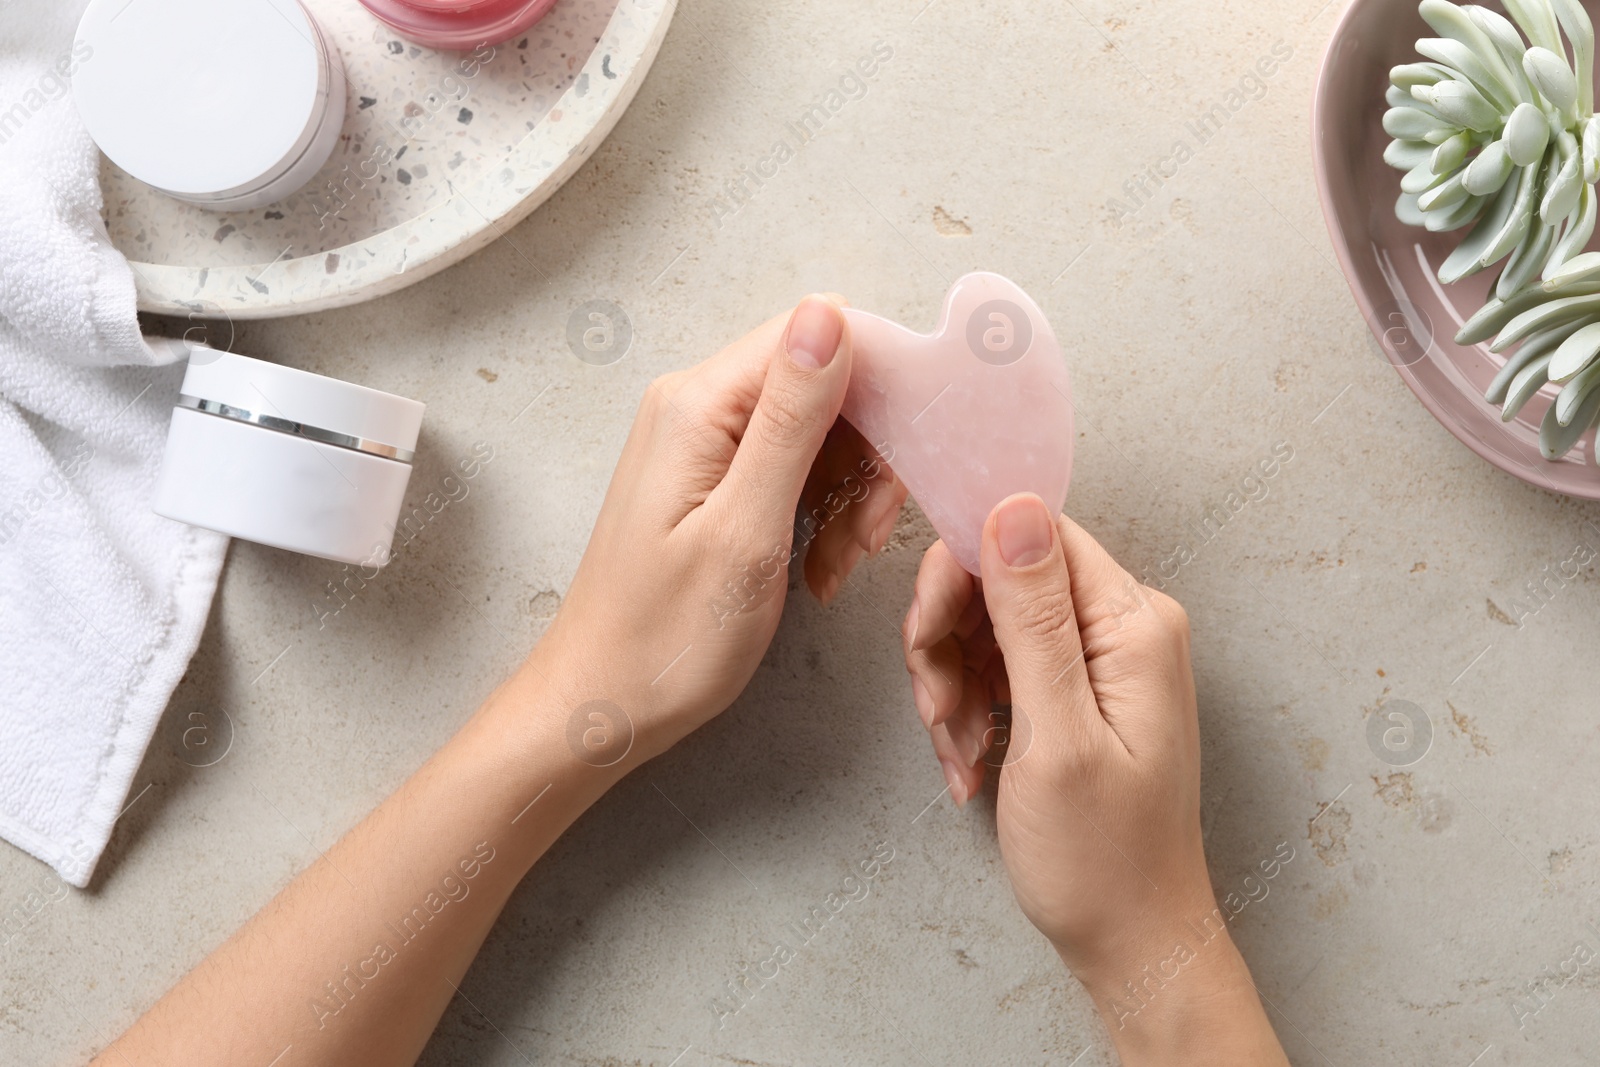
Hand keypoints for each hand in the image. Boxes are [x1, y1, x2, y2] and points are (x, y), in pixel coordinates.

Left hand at [532, 296, 906, 762]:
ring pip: (820, 426)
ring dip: (849, 492)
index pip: (820, 330)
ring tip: (837, 562)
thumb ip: (790, 420)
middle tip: (865, 535)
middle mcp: (698, 403)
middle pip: (826, 378)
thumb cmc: (667, 638)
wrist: (604, 703)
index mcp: (700, 403)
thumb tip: (827, 312)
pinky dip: (823, 511)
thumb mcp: (744, 532)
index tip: (905, 462)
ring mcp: (704, 439)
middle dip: (868, 452)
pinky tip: (819, 564)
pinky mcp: (714, 475)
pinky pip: (796, 464)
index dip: (881, 388)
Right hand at [902, 494, 1287, 1062]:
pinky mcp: (1080, 689)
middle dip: (949, 637)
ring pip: (990, 622)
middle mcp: (1124, 626)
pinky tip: (970, 759)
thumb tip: (1013, 507)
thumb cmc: (1101, 857)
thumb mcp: (1056, 735)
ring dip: (953, 681)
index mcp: (1132, 623)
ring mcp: (1103, 658)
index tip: (925, 630)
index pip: (1032, 533)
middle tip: (934, 707)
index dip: (964, 569)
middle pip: (1004, 576)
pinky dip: (971, 706)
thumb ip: (1034, 619)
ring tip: (957, 748)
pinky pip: (1003, 664)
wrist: (1132, 939)